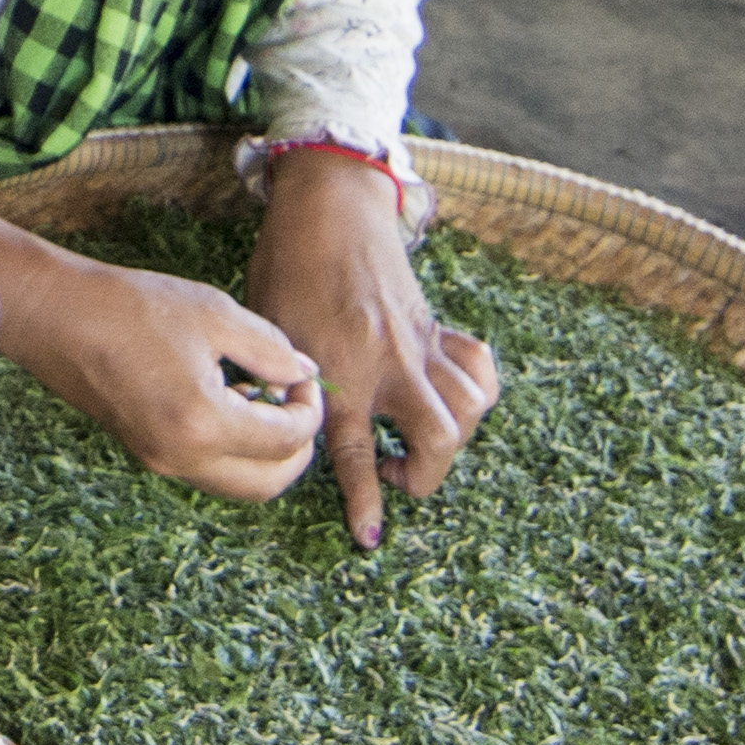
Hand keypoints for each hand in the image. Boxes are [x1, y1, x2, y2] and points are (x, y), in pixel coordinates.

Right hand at [0, 142, 324, 503]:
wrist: (55, 315)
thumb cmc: (130, 305)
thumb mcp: (213, 314)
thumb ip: (270, 349)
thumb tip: (303, 374)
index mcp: (204, 423)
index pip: (287, 439)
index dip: (309, 408)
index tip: (302, 376)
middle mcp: (183, 458)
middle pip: (268, 483)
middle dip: (297, 448)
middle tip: (296, 402)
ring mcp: (160, 462)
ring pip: (238, 485)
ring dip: (266, 453)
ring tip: (262, 398)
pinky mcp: (145, 454)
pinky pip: (208, 470)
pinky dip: (234, 449)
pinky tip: (229, 400)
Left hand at [246, 142, 502, 548]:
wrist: (329, 207)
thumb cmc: (285, 268)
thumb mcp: (268, 329)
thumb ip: (284, 383)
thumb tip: (286, 433)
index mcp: (339, 369)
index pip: (356, 451)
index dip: (365, 500)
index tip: (371, 537)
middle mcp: (388, 362)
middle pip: (439, 436)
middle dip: (425, 473)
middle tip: (394, 474)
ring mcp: (420, 345)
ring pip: (469, 406)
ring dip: (453, 436)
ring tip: (417, 441)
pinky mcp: (437, 327)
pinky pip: (477, 367)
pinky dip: (473, 389)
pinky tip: (444, 397)